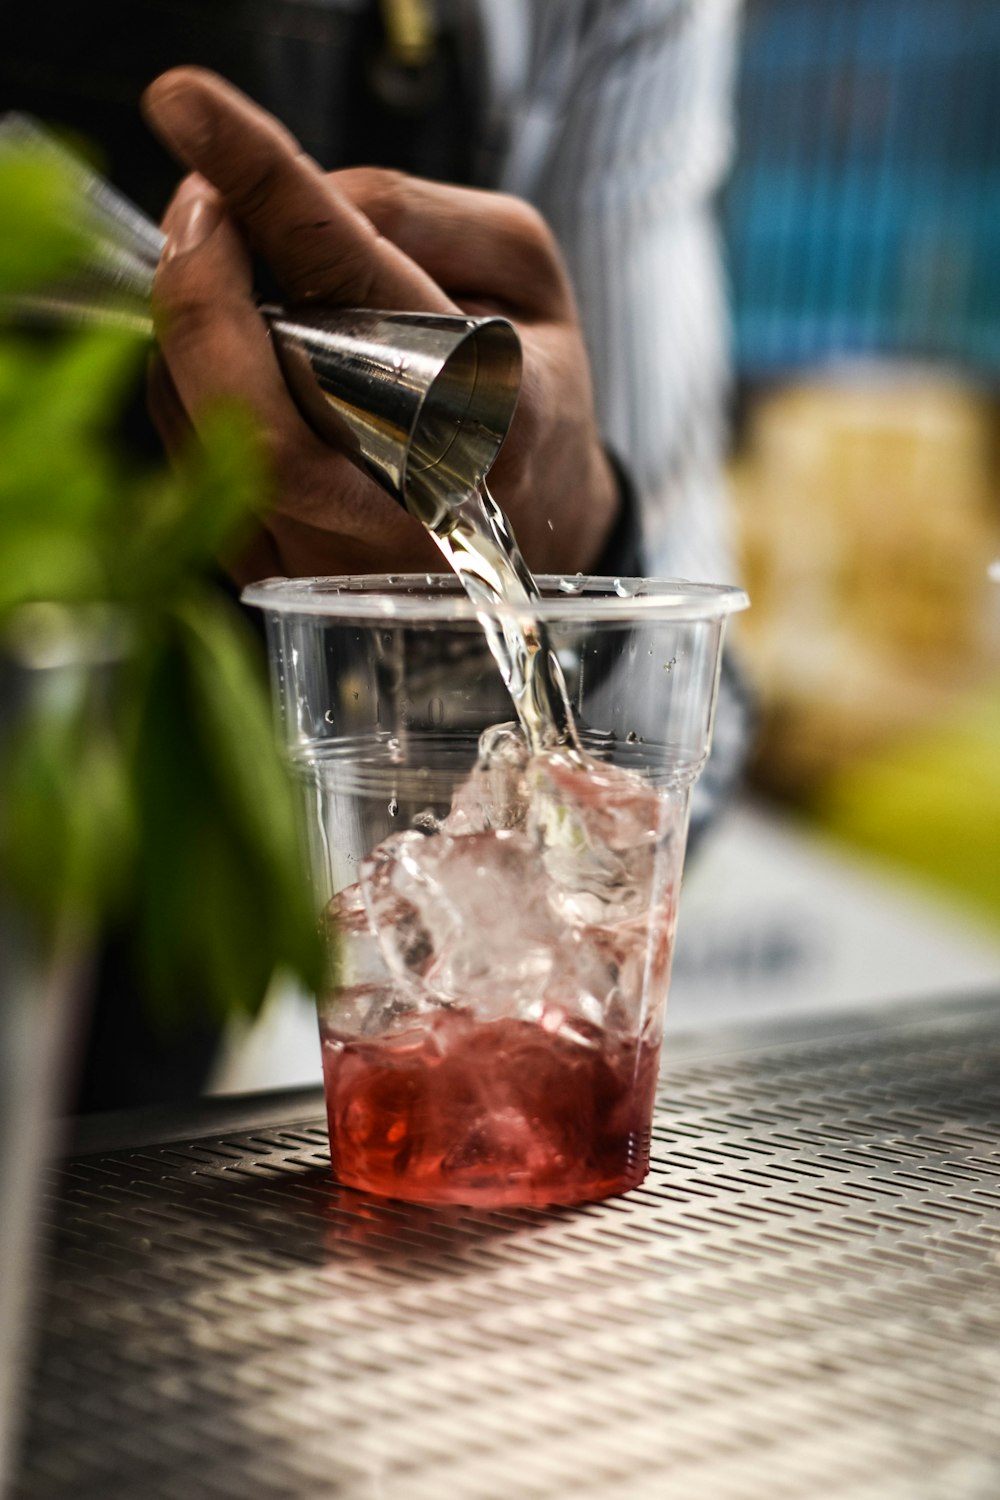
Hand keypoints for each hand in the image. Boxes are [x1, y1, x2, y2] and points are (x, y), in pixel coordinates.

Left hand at [142, 68, 618, 582]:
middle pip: (254, 406)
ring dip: (190, 333)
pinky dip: (189, 385)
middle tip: (197, 207)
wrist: (542, 526)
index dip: (269, 188)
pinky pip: (192, 466)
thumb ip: (418, 215)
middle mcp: (409, 504)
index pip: (359, 285)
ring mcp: (336, 555)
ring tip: (230, 276)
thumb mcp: (524, 275)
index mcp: (493, 415)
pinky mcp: (278, 573)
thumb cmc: (530, 391)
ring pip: (208, 436)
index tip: (193, 112)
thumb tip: (299, 197)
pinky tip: (233, 350)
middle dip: (196, 290)